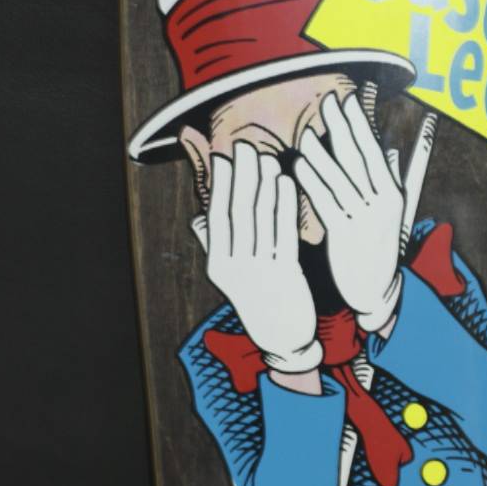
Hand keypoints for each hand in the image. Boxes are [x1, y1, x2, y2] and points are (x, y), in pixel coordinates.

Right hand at [191, 143, 320, 373]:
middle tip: (245, 147)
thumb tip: (200, 218)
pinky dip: (284, 204)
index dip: (220, 185)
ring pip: (260, 219)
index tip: (224, 157)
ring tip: (266, 157)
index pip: (217, 217)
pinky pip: (283, 232)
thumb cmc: (258, 299)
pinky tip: (286, 182)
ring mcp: (259, 270)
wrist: (283, 338)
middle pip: (237, 212)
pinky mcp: (286, 273)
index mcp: (218, 265)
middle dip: (241, 176)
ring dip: (263, 184)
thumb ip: (217, 246)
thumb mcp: (232, 276)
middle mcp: (234, 267)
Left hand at [295, 93, 403, 332]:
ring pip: (340, 180)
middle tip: (327, 102)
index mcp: (394, 193)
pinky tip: (299, 166)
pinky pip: (326, 203)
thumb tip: (391, 149)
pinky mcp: (345, 236)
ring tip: (307, 133)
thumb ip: (393, 179)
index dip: (360, 125)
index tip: (347, 100)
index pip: (374, 151)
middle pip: (359, 159)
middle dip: (343, 128)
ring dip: (323, 155)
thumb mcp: (393, 213)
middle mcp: (382, 203)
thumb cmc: (380, 246)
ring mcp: (364, 220)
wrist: (375, 291)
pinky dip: (313, 183)